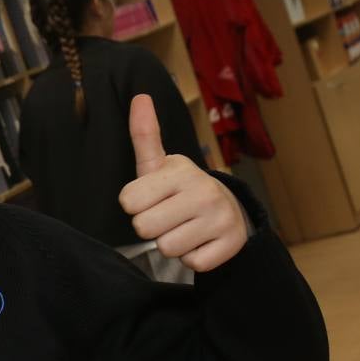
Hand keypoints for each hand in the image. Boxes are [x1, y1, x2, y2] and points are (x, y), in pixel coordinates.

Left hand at [118, 95, 248, 272]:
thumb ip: (144, 135)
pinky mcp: (231, 245)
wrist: (228, 210)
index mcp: (180, 172)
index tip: (151, 198)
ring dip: (172, 243)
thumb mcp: (159, 164)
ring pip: (168, 248)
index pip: (128, 202)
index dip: (135, 204)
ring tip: (184, 227)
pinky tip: (200, 240)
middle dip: (151, 226)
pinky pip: (193, 263)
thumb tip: (139, 97)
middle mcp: (204, 192)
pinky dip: (193, 257)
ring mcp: (220, 219)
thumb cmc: (180, 189)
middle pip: (144, 228)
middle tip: (167, 216)